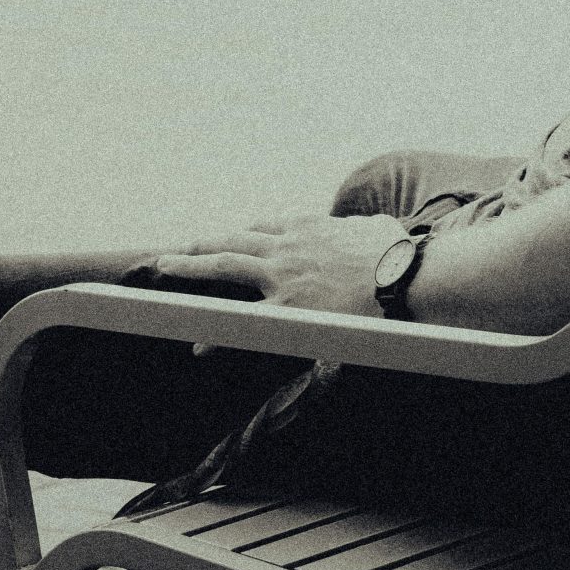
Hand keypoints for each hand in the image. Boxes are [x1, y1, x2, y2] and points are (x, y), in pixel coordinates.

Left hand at [152, 213, 406, 329]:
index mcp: (309, 227)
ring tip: (166, 267)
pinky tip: (200, 341)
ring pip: (224, 264)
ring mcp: (282, 276)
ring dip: (191, 266)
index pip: (266, 229)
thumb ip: (365, 230)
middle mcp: (288, 246)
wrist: (403, 276)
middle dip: (205, 244)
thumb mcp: (377, 230)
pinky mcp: (286, 309)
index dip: (245, 237)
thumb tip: (378, 228)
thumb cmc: (398, 255)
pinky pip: (243, 321)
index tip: (234, 242)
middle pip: (234, 240)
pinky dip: (218, 331)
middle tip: (183, 249)